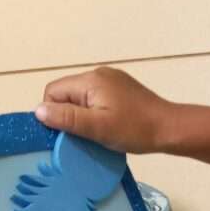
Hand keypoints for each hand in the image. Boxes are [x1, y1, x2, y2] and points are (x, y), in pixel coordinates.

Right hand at [35, 67, 172, 152]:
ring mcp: (112, 81)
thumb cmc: (136, 130)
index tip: (68, 133)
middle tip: (85, 136)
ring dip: (84, 117)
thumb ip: (68, 118)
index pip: (53, 92)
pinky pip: (98, 100)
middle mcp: (98, 74)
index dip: (54, 113)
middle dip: (70, 116)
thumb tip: (38, 111)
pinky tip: (110, 127)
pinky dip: (98, 114)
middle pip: (67, 94)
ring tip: (99, 133)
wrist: (170, 129)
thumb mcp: (98, 127)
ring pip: (82, 99)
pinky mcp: (122, 90)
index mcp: (89, 80)